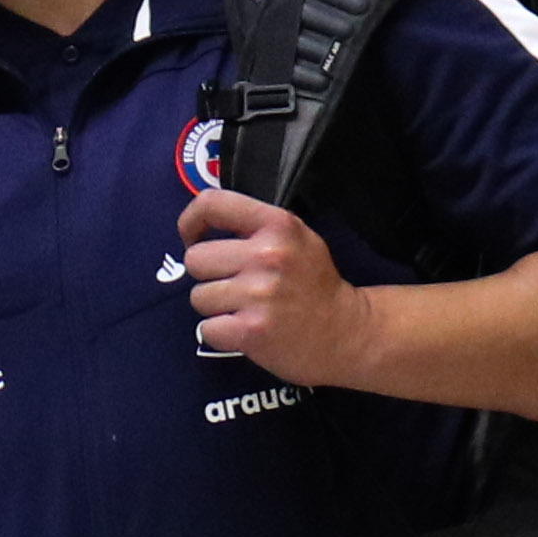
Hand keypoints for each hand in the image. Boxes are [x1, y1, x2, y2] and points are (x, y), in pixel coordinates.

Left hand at [179, 188, 387, 387]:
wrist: (346, 332)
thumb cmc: (313, 283)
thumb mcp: (296, 237)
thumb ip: (256, 226)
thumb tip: (202, 225)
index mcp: (277, 225)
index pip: (211, 203)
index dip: (191, 221)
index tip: (192, 238)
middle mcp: (267, 254)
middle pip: (195, 259)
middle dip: (208, 275)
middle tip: (234, 285)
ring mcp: (259, 294)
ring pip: (198, 296)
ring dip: (215, 307)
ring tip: (245, 308)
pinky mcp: (251, 331)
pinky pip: (206, 329)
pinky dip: (220, 333)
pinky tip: (245, 329)